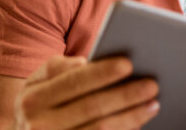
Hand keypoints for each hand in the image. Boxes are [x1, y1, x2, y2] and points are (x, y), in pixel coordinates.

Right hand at [13, 55, 159, 129]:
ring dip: (131, 117)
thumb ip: (57, 68)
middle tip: (152, 84)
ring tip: (153, 104)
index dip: (101, 73)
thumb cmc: (41, 103)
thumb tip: (82, 62)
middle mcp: (39, 126)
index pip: (73, 82)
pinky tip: (139, 123)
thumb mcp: (37, 83)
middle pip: (91, 107)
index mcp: (32, 99)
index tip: (128, 64)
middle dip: (124, 95)